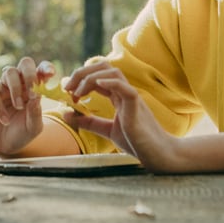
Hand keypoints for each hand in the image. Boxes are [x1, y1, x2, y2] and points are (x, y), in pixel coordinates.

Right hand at [0, 56, 56, 156]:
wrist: (2, 147)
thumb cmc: (21, 134)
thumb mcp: (33, 128)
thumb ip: (36, 113)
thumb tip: (36, 96)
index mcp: (33, 88)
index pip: (41, 70)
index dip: (45, 68)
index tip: (50, 74)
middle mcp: (19, 84)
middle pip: (25, 63)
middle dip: (30, 73)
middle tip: (32, 91)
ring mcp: (3, 87)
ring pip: (8, 71)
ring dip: (15, 88)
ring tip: (19, 106)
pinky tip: (5, 121)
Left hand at [63, 59, 178, 170]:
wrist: (157, 155)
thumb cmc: (137, 142)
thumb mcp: (107, 130)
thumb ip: (89, 122)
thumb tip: (65, 114)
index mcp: (118, 95)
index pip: (97, 75)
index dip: (80, 78)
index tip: (67, 91)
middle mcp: (124, 92)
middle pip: (104, 67)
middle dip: (82, 72)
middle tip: (67, 87)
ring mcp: (131, 97)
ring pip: (113, 73)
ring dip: (91, 78)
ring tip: (78, 93)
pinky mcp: (137, 106)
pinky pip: (125, 88)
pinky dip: (111, 83)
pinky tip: (98, 85)